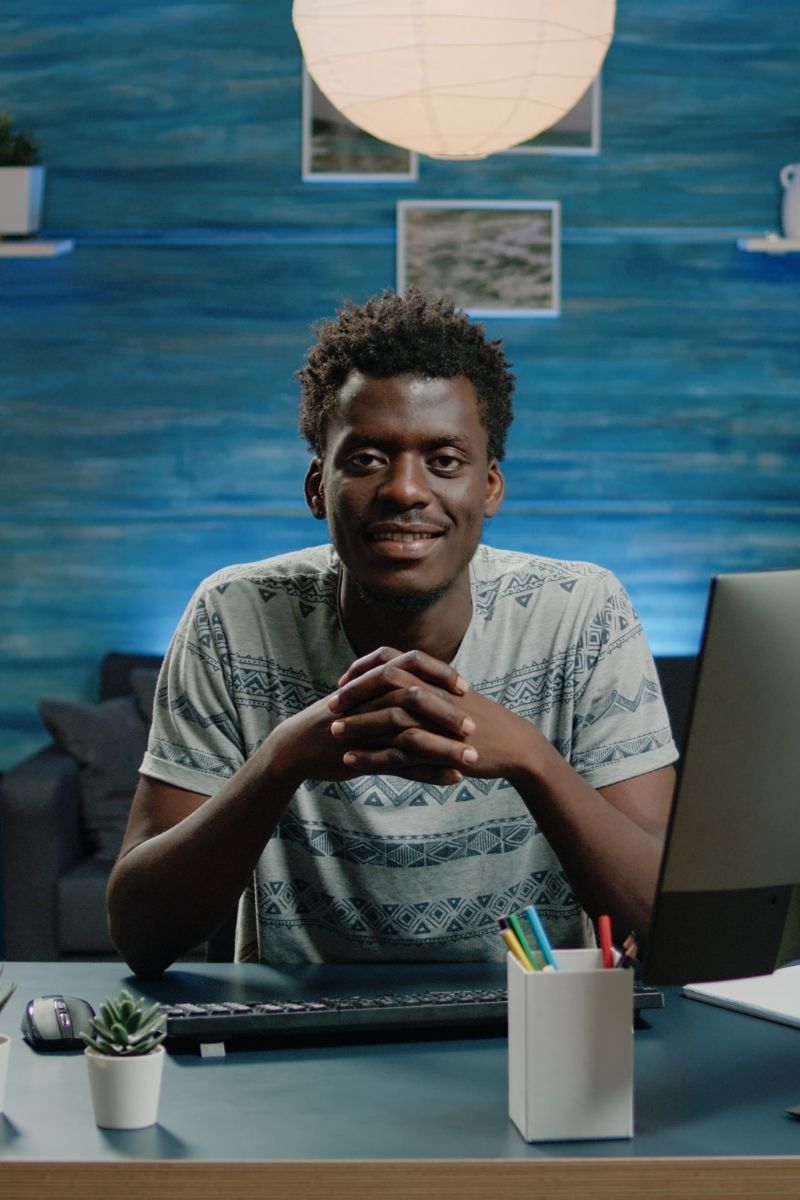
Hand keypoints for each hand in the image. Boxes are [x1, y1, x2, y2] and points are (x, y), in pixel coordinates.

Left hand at [334, 646, 550, 785]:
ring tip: (334, 733)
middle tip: (330, 705)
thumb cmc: (483, 722)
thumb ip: (426, 687)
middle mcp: (435, 693)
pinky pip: (399, 751)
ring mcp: (438, 720)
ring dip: (358, 724)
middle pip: (385, 682)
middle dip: (354, 692)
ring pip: (389, 716)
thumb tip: (399, 683)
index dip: (363, 668)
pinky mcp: (440, 748)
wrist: (515, 745)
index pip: (391, 660)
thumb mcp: (452, 696)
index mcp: (435, 677)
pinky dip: (371, 755)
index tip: (343, 681)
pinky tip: (351, 761)